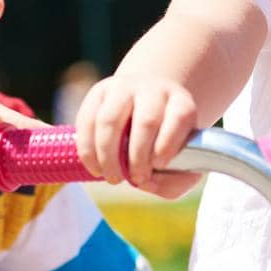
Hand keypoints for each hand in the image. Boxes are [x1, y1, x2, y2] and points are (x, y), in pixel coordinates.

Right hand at [73, 73, 201, 198]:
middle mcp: (154, 90)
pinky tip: (96, 167)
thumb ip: (174, 180)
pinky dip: (88, 149)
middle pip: (146, 121)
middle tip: (135, 179)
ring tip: (113, 177)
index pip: (179, 118)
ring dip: (108, 156)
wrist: (149, 100)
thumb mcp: (184, 157)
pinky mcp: (99, 92)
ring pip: (110, 120)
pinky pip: (87, 120)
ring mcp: (124, 87)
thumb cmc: (165, 138)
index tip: (159, 165)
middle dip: (138, 157)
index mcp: (181, 103)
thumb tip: (149, 184)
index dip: (168, 144)